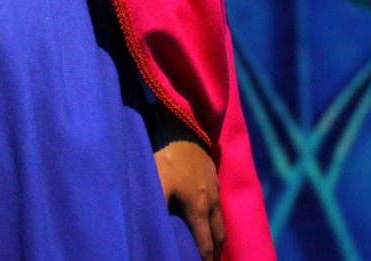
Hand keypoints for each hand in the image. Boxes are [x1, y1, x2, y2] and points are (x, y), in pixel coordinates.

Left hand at [155, 138, 224, 259]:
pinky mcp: (213, 172)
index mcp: (199, 209)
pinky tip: (206, 210)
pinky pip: (218, 200)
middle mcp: (212, 201)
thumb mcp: (156, 183)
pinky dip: (214, 213)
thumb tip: (150, 231)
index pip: (205, 243)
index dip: (204, 259)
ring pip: (220, 216)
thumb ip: (154, 208)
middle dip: (215, 249)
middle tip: (209, 257)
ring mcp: (215, 185)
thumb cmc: (167, 155)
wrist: (183, 123)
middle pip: (218, 234)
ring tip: (209, 240)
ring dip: (216, 231)